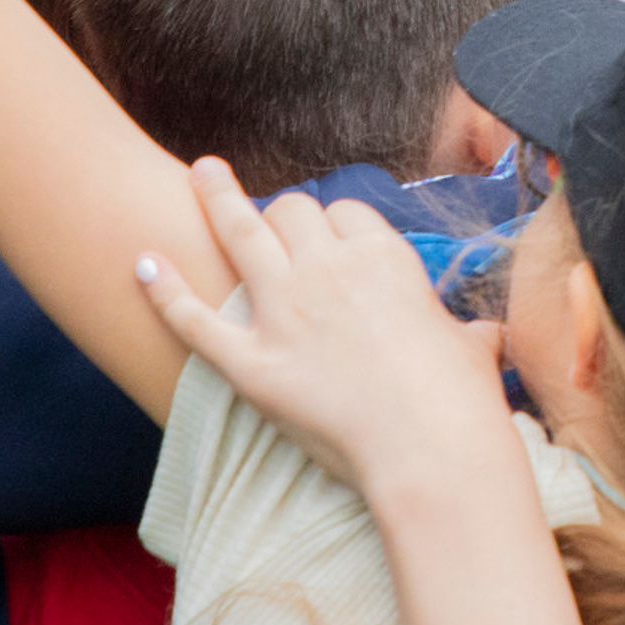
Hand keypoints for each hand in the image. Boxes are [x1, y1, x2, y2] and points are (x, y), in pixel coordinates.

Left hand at [137, 156, 510, 493]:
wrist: (430, 450)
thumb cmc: (459, 399)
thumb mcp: (472, 348)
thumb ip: (467, 332)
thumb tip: (483, 338)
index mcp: (383, 256)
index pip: (346, 212)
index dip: (334, 225)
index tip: (330, 238)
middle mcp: (328, 268)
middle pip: (292, 210)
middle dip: (281, 212)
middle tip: (273, 223)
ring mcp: (284, 312)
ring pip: (240, 232)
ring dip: (216, 197)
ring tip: (201, 174)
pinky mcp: (250, 362)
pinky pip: (195, 318)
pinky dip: (164, 290)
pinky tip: (141, 264)